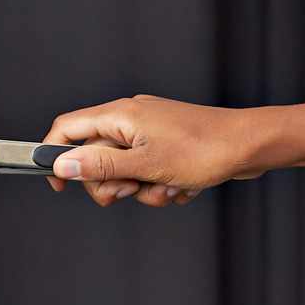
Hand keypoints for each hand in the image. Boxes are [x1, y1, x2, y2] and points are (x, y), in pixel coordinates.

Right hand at [43, 94, 266, 207]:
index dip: (55, 155)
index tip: (59, 184)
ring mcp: (150, 133)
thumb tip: (62, 164)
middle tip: (131, 189)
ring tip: (168, 186)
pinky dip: (161, 185)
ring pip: (124, 171)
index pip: (67, 128)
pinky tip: (182, 185)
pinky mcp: (166, 147)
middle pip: (95, 157)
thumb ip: (99, 165)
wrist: (250, 146)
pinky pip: (148, 173)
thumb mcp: (145, 165)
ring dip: (142, 189)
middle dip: (112, 182)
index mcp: (120, 115)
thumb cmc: (204, 149)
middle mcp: (131, 119)